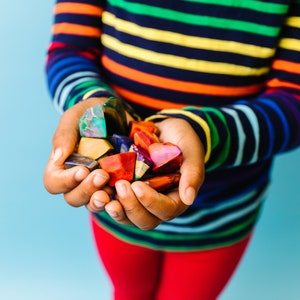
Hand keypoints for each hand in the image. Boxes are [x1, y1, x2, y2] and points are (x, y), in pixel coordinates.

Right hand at [44, 97, 115, 211]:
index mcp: (63, 165)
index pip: (54, 183)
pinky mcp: (117, 185)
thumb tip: (57, 158)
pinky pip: (116, 201)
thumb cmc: (92, 113)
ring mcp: (98, 185)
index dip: (66, 181)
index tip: (83, 170)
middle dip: (87, 189)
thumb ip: (64, 135)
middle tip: (102, 175)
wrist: (119, 113)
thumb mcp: (76, 117)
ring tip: (112, 189)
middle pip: (73, 198)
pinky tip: (126, 192)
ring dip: (101, 200)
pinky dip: (119, 201)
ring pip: (93, 203)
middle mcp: (78, 179)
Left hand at [104, 117, 204, 229]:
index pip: (165, 210)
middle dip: (131, 206)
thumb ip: (193, 174)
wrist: (166, 130)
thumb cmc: (182, 140)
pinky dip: (104, 200)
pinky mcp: (126, 192)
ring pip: (127, 217)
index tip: (138, 185)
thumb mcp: (191, 152)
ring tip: (103, 194)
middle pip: (144, 221)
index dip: (151, 202)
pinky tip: (96, 189)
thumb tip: (189, 199)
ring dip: (115, 209)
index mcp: (176, 199)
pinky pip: (114, 203)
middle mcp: (157, 205)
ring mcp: (140, 201)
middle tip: (121, 185)